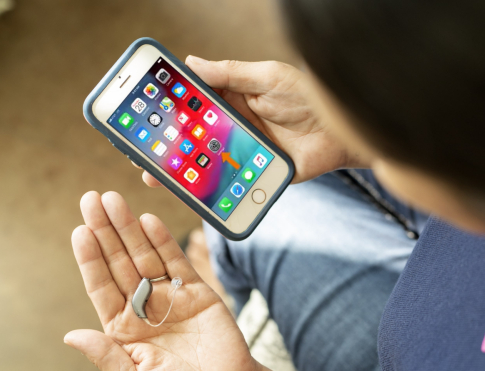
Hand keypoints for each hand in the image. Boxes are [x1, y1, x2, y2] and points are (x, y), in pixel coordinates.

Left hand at [65, 192, 374, 370]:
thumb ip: (105, 356)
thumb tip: (70, 335)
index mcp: (123, 330)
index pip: (101, 286)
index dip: (90, 259)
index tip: (79, 231)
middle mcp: (144, 309)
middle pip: (120, 262)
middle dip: (106, 231)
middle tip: (91, 200)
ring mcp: (170, 298)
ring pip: (145, 256)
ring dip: (130, 228)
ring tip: (114, 201)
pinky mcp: (198, 294)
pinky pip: (176, 262)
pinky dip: (163, 241)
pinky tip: (148, 221)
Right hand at [141, 57, 368, 187]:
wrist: (343, 133)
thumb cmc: (310, 97)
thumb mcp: (268, 78)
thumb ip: (231, 74)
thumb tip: (192, 62)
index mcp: (234, 100)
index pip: (194, 104)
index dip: (170, 110)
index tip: (144, 115)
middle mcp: (236, 126)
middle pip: (195, 137)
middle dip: (168, 146)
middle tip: (141, 153)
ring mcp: (245, 152)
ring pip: (207, 162)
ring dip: (183, 170)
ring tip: (158, 176)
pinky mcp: (257, 173)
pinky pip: (231, 183)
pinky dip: (212, 189)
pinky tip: (194, 194)